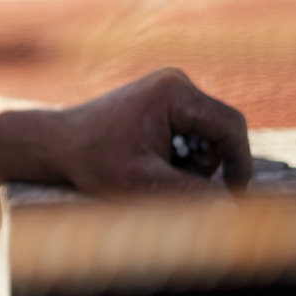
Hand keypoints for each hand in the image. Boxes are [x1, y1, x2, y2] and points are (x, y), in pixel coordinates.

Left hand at [0, 69, 250, 196]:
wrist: (55, 144)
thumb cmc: (92, 161)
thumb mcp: (142, 183)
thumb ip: (189, 195)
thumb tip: (232, 212)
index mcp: (175, 92)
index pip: (230, 126)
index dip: (240, 163)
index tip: (235, 196)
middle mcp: (176, 83)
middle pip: (219, 132)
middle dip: (204, 165)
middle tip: (169, 183)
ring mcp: (169, 90)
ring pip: (205, 137)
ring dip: (189, 163)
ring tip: (150, 172)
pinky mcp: (161, 103)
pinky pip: (189, 134)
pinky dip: (176, 156)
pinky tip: (147, 163)